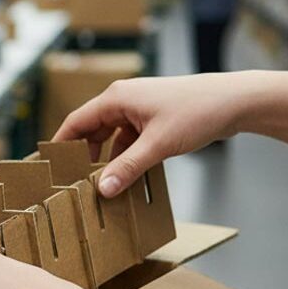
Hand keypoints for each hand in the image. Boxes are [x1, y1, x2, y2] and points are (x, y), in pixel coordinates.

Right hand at [53, 73, 244, 196]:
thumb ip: (128, 168)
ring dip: (108, 159)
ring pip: (112, 137)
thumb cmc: (198, 112)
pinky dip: (126, 157)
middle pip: (92, 130)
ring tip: (100, 183)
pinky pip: (130, 140)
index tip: (50, 165)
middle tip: (73, 180)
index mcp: (116, 99)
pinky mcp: (155, 119)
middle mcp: (124, 101)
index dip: (61, 143)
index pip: (76, 122)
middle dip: (83, 155)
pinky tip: (128, 176)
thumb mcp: (158, 145)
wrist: (237, 101)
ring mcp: (140, 110)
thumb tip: (103, 190)